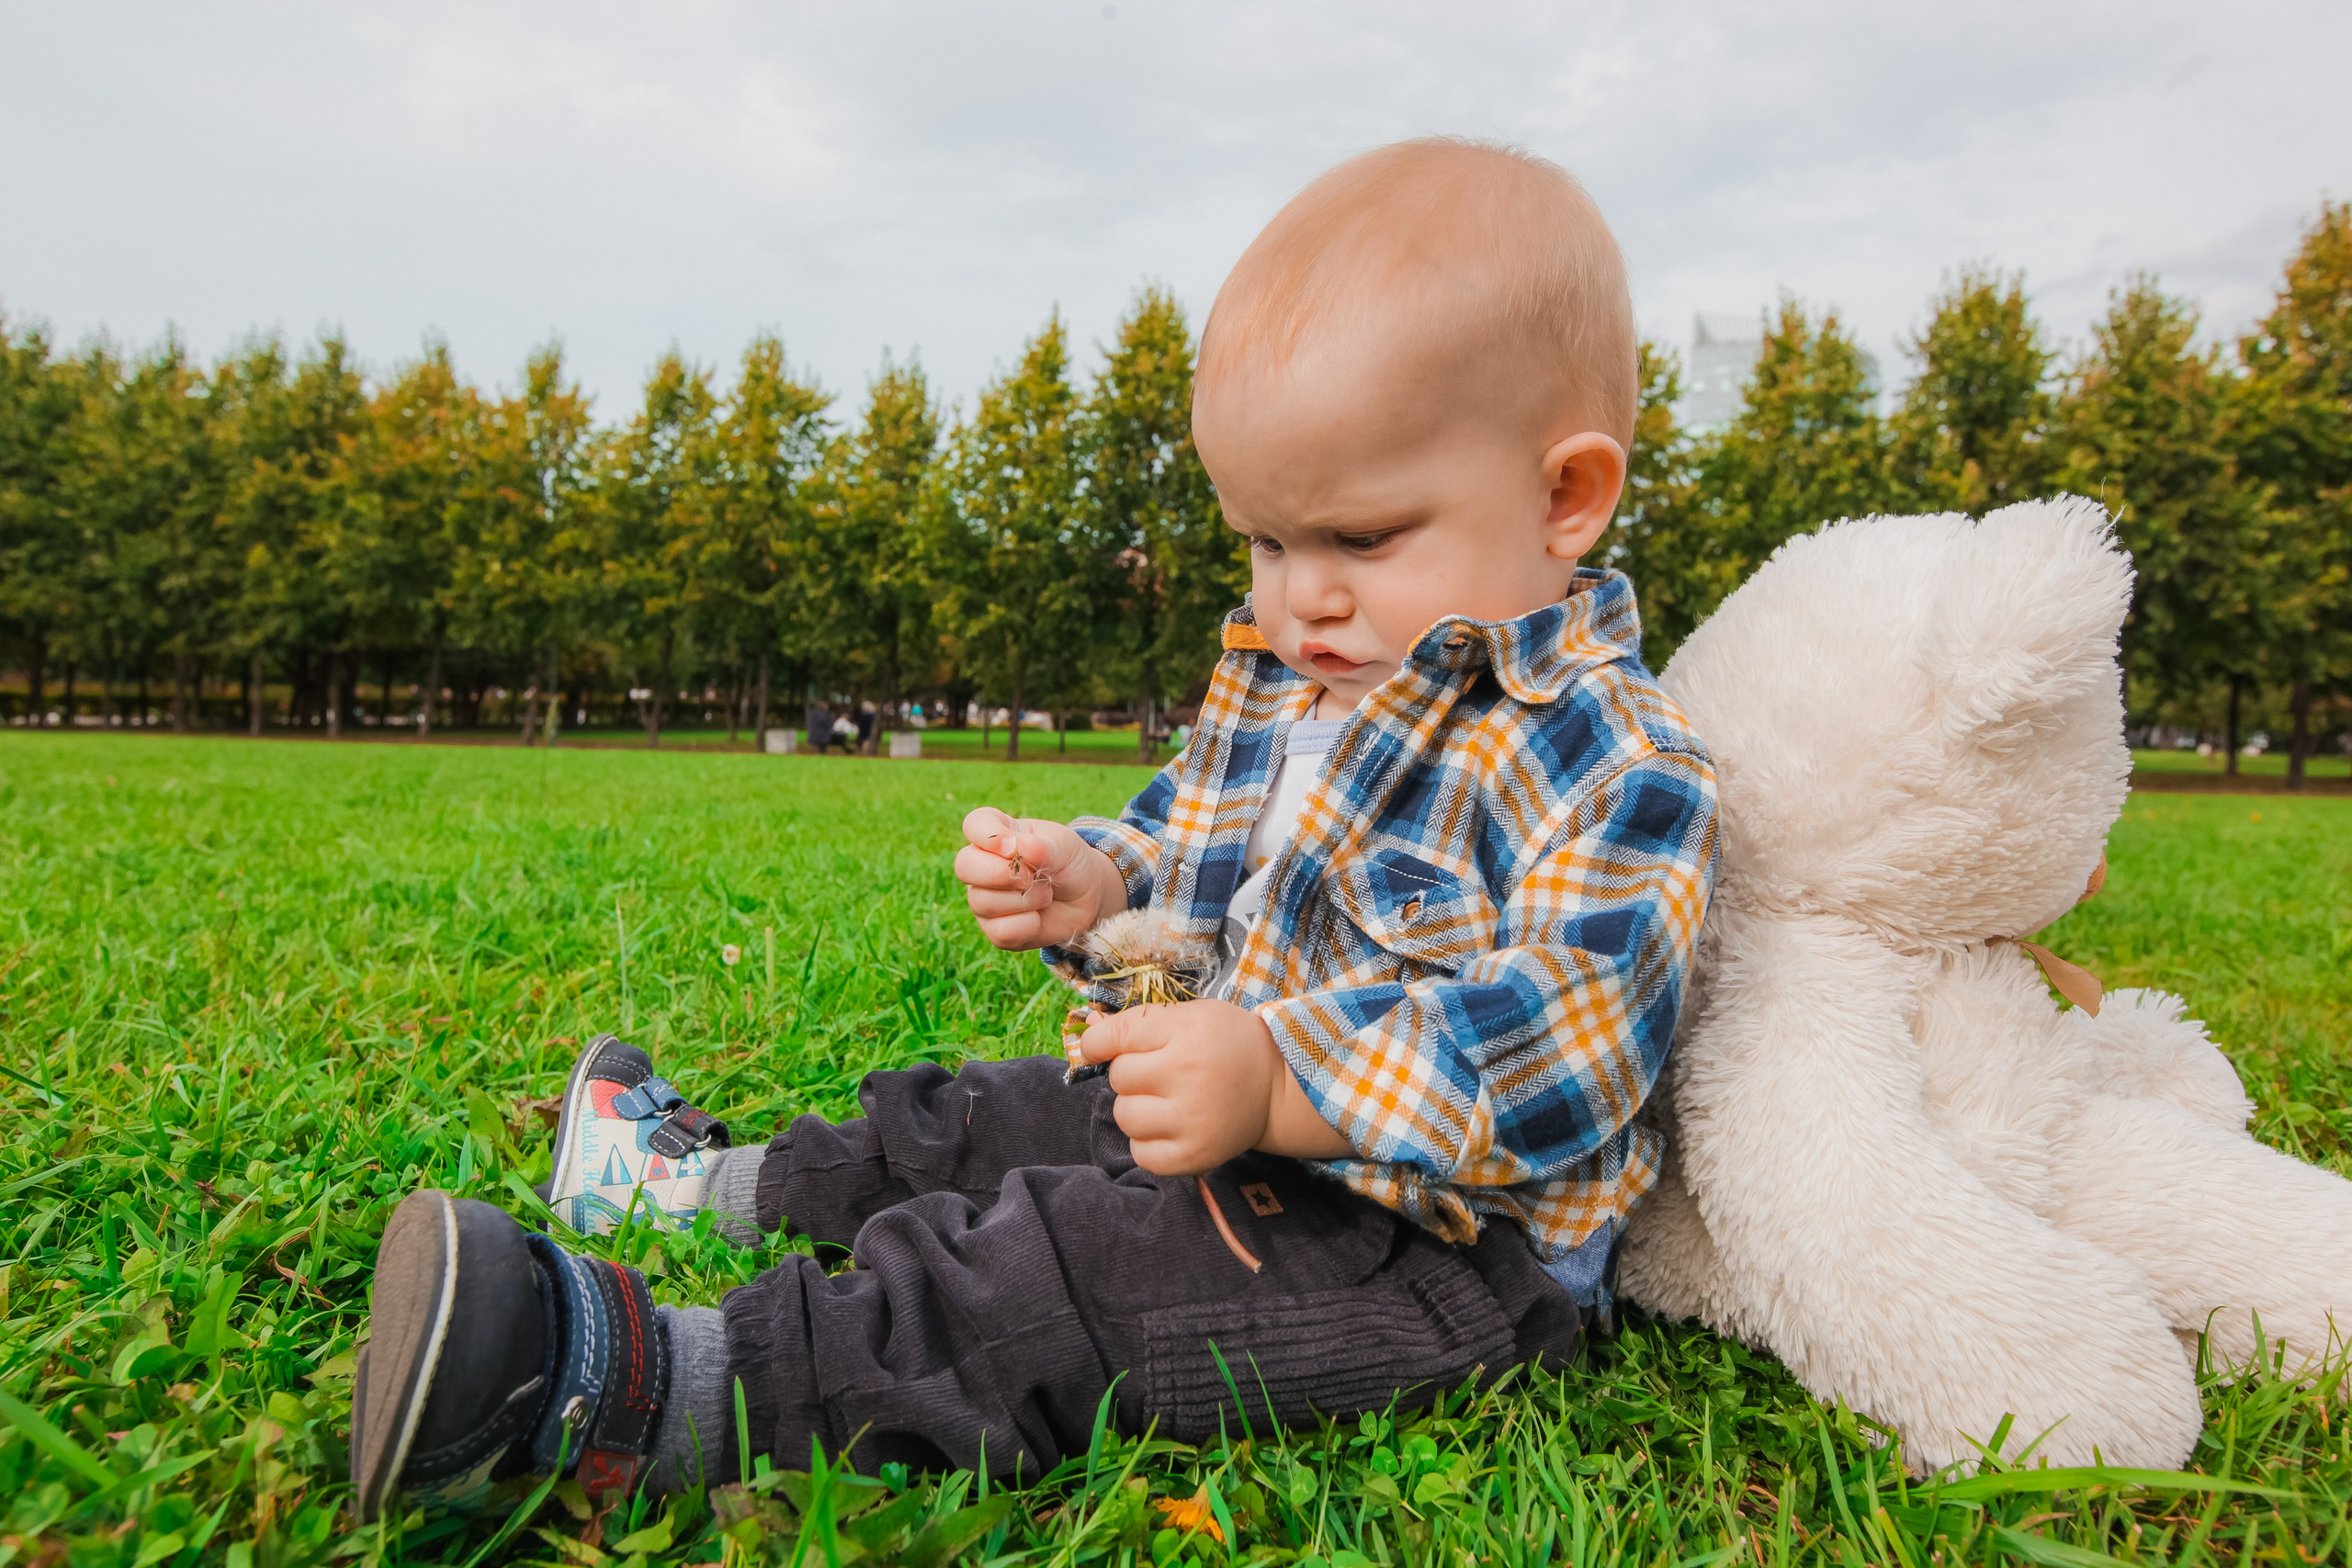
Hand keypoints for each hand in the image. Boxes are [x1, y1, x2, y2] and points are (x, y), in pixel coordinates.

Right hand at [955, 807, 1127, 950]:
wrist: (1087, 898)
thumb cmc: (1070, 863)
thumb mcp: (1065, 847)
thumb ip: (1045, 846)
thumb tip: (1023, 845)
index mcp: (998, 835)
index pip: (974, 825)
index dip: (987, 836)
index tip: (1012, 846)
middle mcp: (983, 865)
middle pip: (964, 866)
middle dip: (1000, 873)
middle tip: (1031, 876)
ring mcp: (984, 898)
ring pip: (982, 902)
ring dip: (1024, 900)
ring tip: (1045, 895)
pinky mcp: (995, 930)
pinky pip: (1000, 931)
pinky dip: (1028, 925)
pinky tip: (1038, 917)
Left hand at [1080, 999, 1353, 1173]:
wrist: (1277, 1087)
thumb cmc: (1227, 1044)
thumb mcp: (1191, 1016)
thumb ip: (1138, 1022)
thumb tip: (1087, 1030)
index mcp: (1186, 1032)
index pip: (1115, 1036)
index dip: (1098, 1042)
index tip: (1099, 1047)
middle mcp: (1187, 1075)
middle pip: (1119, 1078)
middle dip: (1131, 1074)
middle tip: (1160, 1072)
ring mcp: (1191, 1120)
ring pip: (1124, 1116)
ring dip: (1137, 1108)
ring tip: (1165, 1101)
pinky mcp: (1194, 1156)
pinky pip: (1140, 1154)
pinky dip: (1148, 1142)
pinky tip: (1170, 1127)